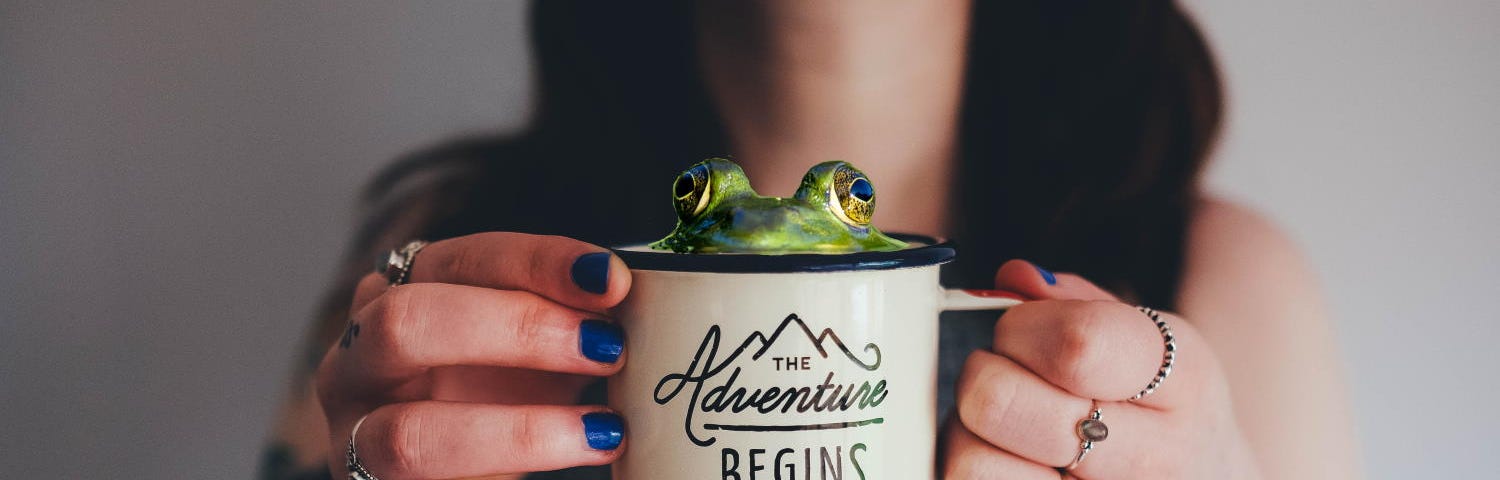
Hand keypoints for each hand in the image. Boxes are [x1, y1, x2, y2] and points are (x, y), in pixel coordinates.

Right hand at [314, 232, 632, 478]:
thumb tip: (642, 314)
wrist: (447, 470)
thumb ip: (567, 325)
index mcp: (398, 294)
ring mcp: (353, 434)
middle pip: (407, 323)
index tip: (611, 278)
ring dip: (518, 432)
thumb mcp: (530, 350)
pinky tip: (573, 465)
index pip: (461, 259)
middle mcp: (357, 358)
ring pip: (409, 434)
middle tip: (605, 348)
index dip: (538, 262)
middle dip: (515, 329)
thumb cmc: (493, 395)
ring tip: (603, 431)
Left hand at [942, 260, 1260, 478]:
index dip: (1021, 327)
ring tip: (1009, 431)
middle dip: (986, 373)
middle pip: (1002, 401)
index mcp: (1185, 384)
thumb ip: (1076, 302)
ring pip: (972, 462)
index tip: (1019, 331)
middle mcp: (1156, 461)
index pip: (1077, 345)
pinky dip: (973, 466)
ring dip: (969, 433)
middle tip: (1009, 378)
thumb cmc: (1160, 408)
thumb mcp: (1147, 342)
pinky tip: (1010, 463)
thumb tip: (1013, 279)